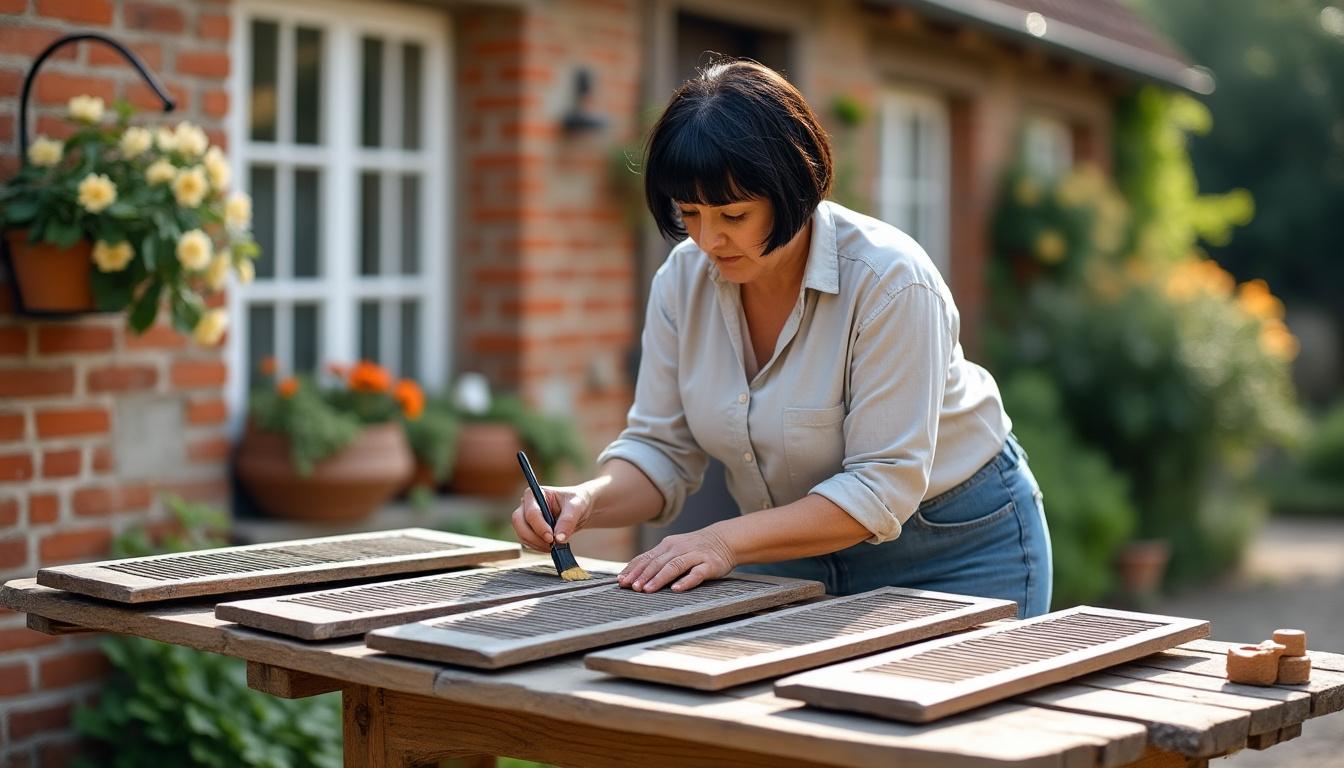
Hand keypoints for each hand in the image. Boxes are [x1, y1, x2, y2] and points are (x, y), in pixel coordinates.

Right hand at [510, 483, 595, 552]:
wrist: (579, 510)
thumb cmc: (576, 502)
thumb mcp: (576, 507)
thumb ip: (568, 521)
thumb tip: (559, 539)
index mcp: (535, 494)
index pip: (531, 513)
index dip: (540, 527)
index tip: (551, 538)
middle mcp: (526, 505)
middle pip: (519, 523)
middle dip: (534, 537)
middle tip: (551, 545)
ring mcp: (526, 519)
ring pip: (522, 535)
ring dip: (537, 544)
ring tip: (555, 546)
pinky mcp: (529, 531)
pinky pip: (528, 542)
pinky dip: (539, 547)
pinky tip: (552, 547)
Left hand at [618, 527, 736, 592]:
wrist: (724, 540)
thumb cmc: (693, 549)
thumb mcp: (674, 550)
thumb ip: (656, 560)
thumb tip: (632, 575)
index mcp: (667, 545)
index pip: (646, 557)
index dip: (633, 569)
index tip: (621, 581)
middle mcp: (679, 548)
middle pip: (657, 562)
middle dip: (643, 575)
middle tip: (632, 588)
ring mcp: (694, 555)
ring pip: (674, 566)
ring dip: (659, 578)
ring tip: (648, 589)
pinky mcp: (709, 564)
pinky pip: (696, 573)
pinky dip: (686, 581)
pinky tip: (676, 589)